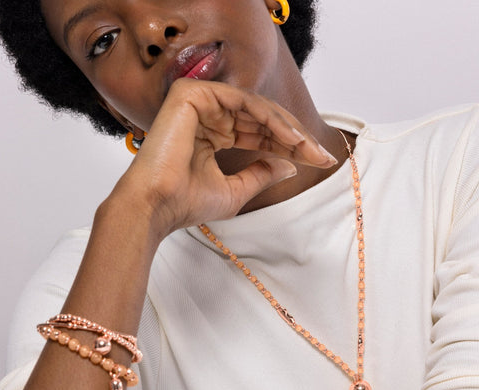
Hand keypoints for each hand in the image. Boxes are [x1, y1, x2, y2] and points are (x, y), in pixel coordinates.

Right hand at [111, 78, 336, 236]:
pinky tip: (290, 137)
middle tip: (322, 155)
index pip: (257, 134)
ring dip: (287, 128)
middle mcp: (207, 116)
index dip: (289, 146)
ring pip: (255, 107)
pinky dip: (269, 117)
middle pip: (261, 119)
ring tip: (309, 149)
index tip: (318, 161)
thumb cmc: (186, 203)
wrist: (156, 206)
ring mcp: (198, 102)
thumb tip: (290, 165)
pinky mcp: (192, 93)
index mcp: (212, 135)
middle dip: (294, 137)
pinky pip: (243, 100)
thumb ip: (262, 173)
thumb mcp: (236, 191)